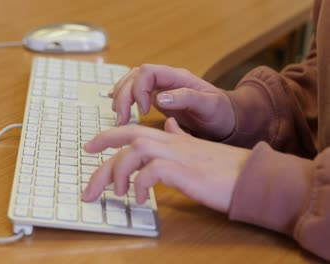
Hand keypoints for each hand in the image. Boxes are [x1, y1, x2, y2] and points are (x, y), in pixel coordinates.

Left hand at [81, 118, 249, 212]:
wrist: (252, 176)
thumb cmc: (225, 168)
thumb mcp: (198, 149)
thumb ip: (181, 136)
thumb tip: (169, 125)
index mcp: (171, 139)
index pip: (133, 131)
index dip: (108, 136)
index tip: (90, 147)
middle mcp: (171, 142)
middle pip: (127, 138)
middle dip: (101, 155)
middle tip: (87, 183)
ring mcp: (178, 155)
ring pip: (135, 150)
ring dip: (119, 171)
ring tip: (118, 193)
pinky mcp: (186, 171)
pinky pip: (153, 171)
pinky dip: (142, 184)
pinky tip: (143, 199)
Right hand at [110, 64, 234, 140]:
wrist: (227, 119)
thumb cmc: (221, 113)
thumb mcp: (209, 106)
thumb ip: (186, 98)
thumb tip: (159, 97)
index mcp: (177, 77)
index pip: (147, 72)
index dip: (138, 90)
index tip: (143, 112)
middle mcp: (166, 80)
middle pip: (134, 77)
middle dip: (124, 96)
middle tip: (122, 118)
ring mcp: (160, 88)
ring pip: (131, 83)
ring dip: (121, 98)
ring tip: (119, 116)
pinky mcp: (157, 98)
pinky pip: (135, 92)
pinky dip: (123, 98)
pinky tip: (117, 106)